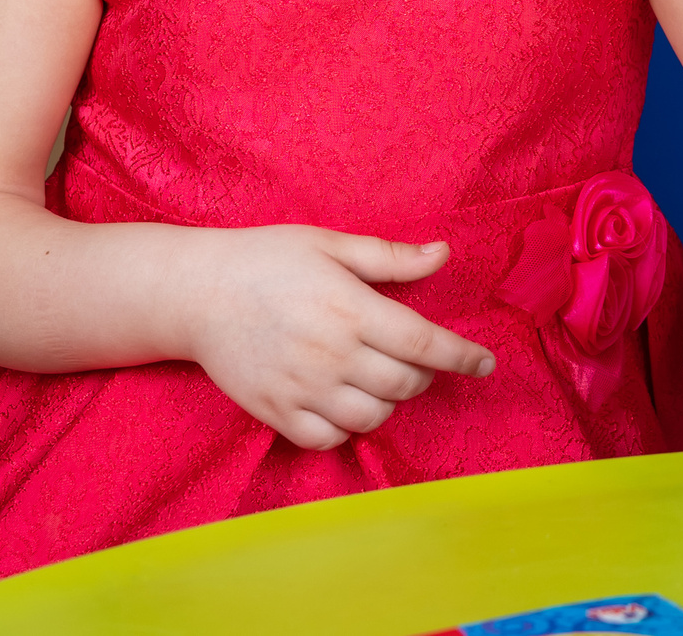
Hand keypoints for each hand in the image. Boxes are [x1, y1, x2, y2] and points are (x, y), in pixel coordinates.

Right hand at [180, 226, 496, 450]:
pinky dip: (346, 429)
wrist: (196, 292)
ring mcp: (302, 388)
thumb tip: (444, 253)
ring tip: (381, 381)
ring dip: (389, 403)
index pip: (424, 343)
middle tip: (416, 360)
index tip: (486, 364)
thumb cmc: (268, 259)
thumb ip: (390, 257)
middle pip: (404, 384)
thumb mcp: (331, 244)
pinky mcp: (274, 411)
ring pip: (372, 417)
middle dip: (424, 376)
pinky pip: (326, 439)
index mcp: (351, 308)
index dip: (463, 356)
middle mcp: (331, 353)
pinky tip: (345, 405)